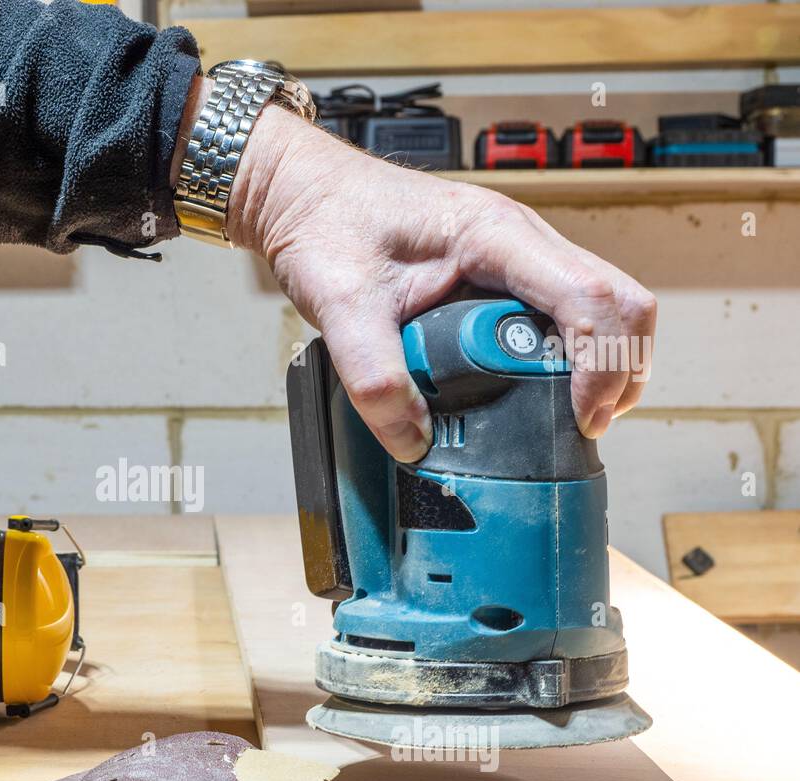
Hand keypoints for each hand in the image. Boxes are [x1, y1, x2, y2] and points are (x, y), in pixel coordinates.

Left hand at [219, 96, 656, 461]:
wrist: (304, 194)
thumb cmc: (325, 226)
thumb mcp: (338, 307)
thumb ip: (374, 378)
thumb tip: (413, 443)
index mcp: (494, 235)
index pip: (589, 296)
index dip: (603, 363)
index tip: (581, 419)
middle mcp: (520, 238)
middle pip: (620, 301)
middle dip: (620, 368)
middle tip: (585, 428)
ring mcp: (517, 254)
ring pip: (602, 305)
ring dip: (604, 362)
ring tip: (571, 418)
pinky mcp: (502, 272)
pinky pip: (564, 312)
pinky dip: (573, 354)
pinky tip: (540, 392)